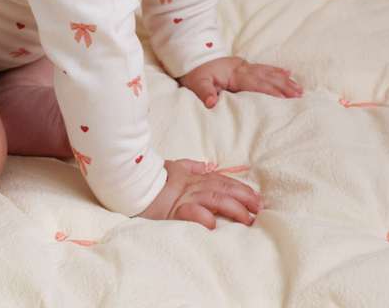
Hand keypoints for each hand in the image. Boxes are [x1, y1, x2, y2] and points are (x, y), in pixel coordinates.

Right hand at [136, 158, 261, 226]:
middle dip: (243, 198)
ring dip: (231, 208)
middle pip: (222, 189)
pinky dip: (201, 217)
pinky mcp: (172, 210)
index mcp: (194, 177)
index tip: (256, 198)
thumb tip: (206, 166)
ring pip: (213, 199)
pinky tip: (213, 223)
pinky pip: (189, 213)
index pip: (222, 181)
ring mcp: (183, 197)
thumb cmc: (152, 177)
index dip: (241, 188)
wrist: (130, 182)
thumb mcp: (173, 168)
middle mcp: (192, 186)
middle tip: (258, 208)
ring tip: (246, 219)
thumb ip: (190, 166)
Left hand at [177, 55, 303, 108]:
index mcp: (233, 75)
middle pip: (266, 78)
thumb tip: (211, 102)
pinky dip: (276, 70)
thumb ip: (204, 92)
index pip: (255, 84)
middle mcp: (242, 68)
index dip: (270, 91)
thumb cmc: (194, 73)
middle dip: (283, 86)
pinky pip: (263, 68)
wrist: (191, 56)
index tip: (286, 99)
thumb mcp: (195, 83)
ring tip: (299, 88)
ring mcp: (244, 66)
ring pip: (268, 72)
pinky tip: (287, 72)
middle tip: (300, 95)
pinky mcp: (244, 66)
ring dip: (284, 80)